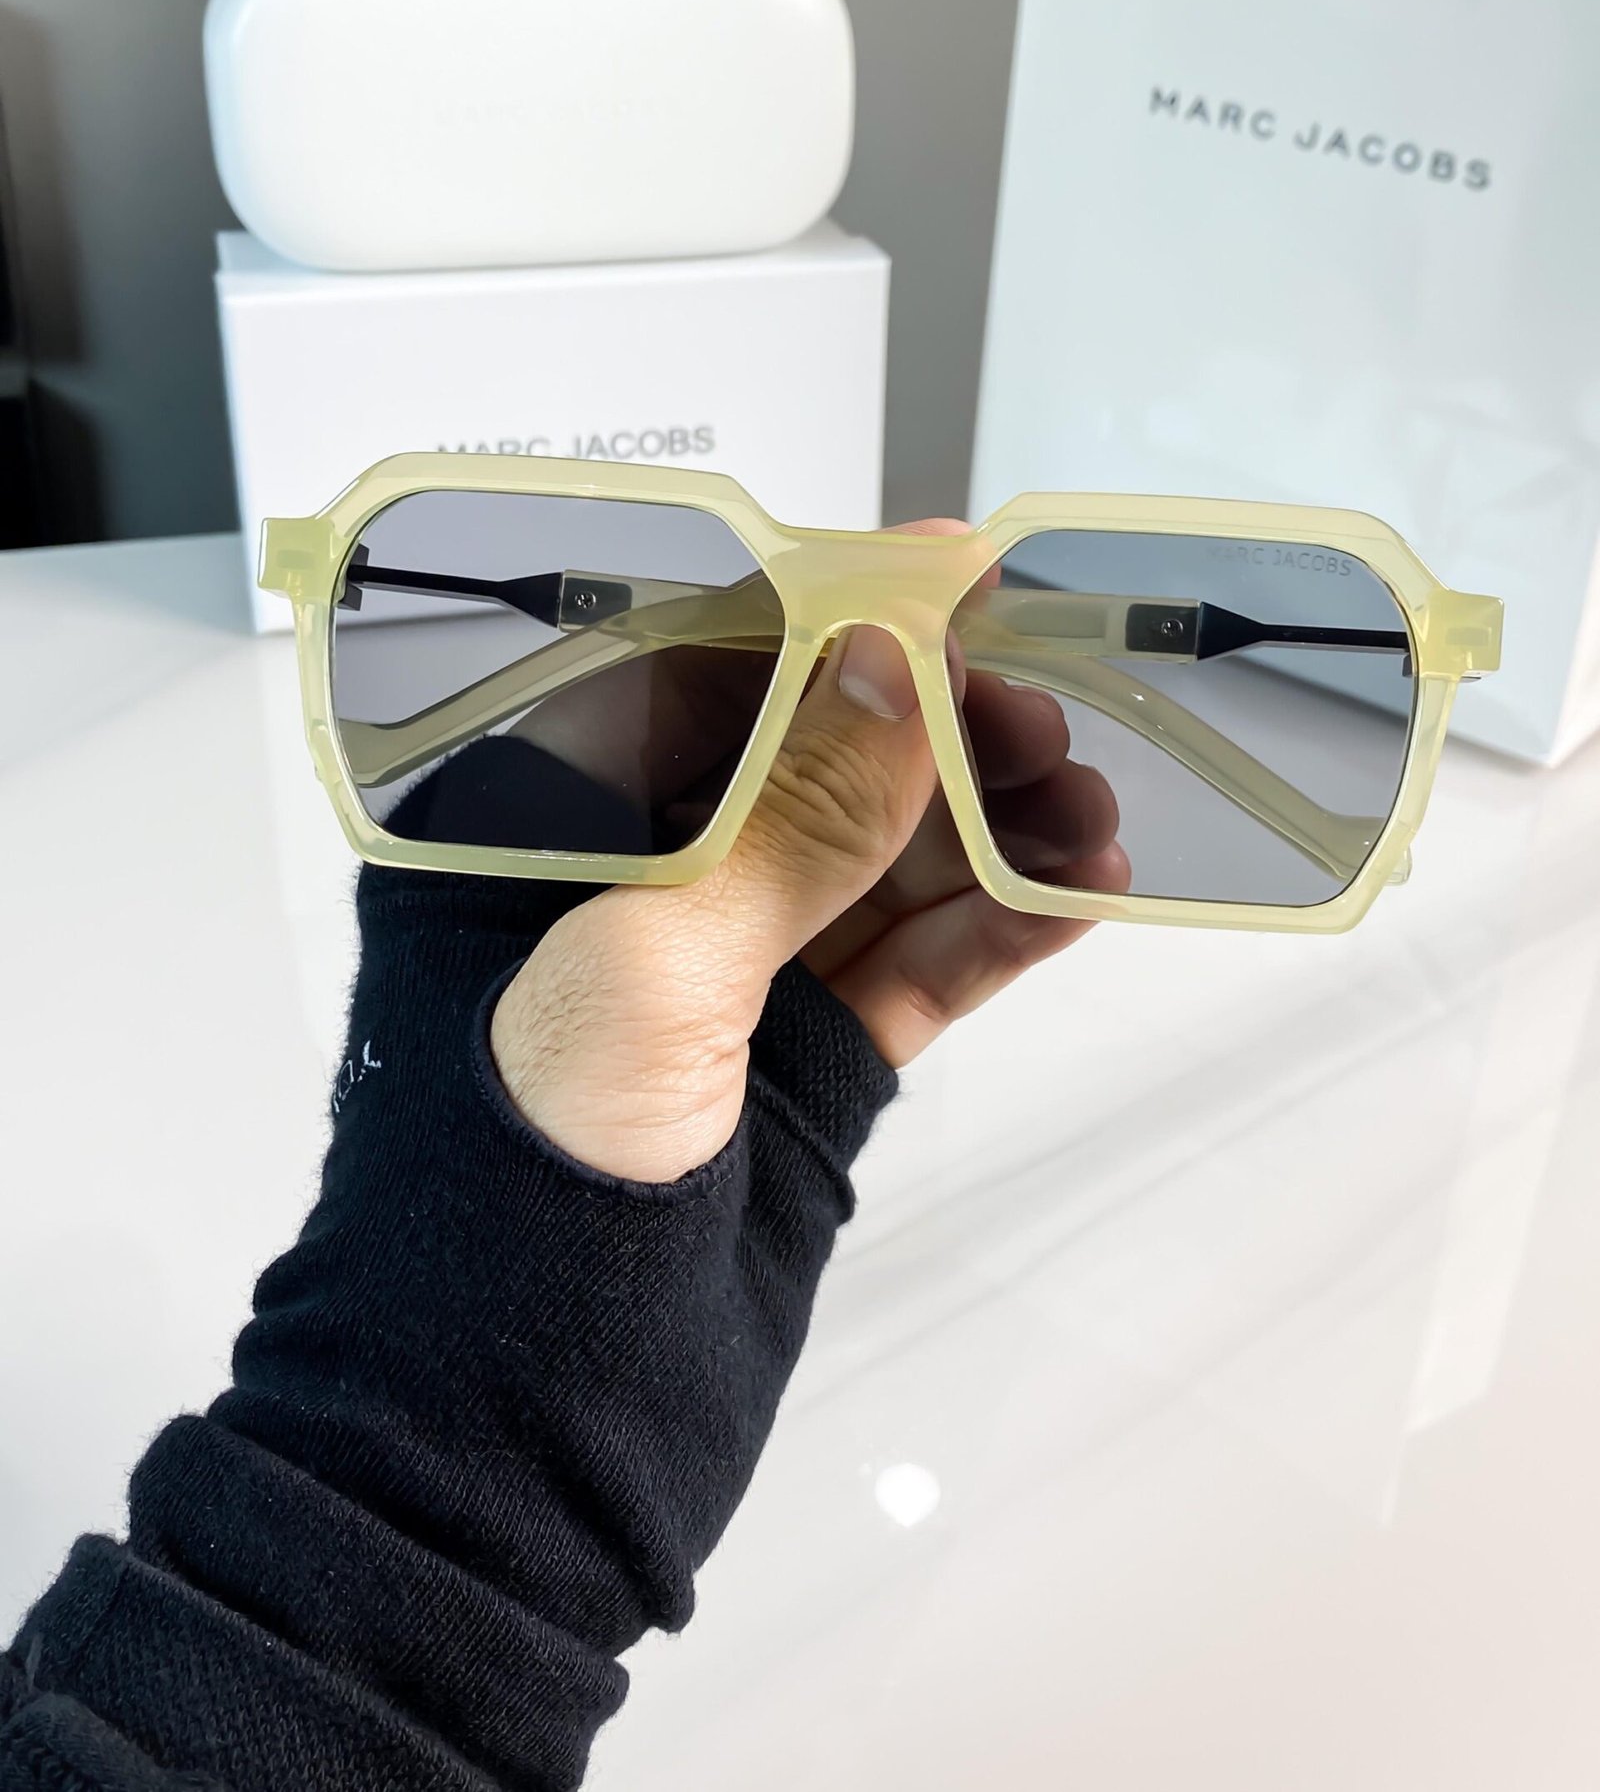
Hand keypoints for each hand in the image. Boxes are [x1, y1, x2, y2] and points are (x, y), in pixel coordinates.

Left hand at [490, 520, 1127, 1181]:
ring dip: (987, 827)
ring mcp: (722, 971)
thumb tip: (892, 663)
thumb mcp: (653, 966)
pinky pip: (905, 968)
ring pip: (873, 863)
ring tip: (1094, 808)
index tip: (954, 573)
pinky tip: (1079, 891)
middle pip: (807, 759)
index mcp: (537, 828)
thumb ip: (787, 818)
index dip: (828, 614)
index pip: (693, 673)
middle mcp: (630, 882)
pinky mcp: (795, 1059)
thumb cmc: (521, 1168)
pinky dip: (992, 929)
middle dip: (935, 729)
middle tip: (1048, 714)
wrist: (517, 1419)